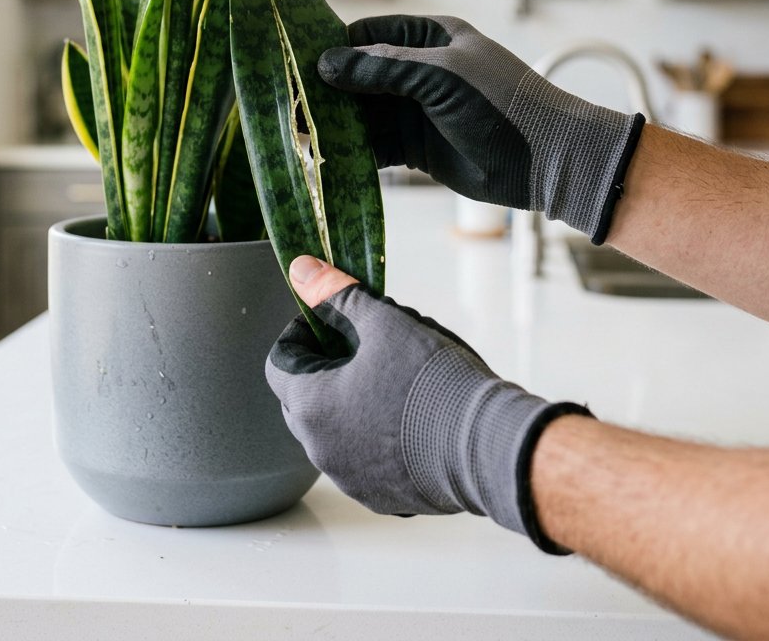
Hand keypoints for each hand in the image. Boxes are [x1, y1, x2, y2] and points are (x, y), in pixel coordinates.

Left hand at [265, 255, 590, 551]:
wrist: (489, 446)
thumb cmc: (432, 381)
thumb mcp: (384, 322)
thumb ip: (336, 294)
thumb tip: (302, 271)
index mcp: (311, 406)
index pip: (279, 363)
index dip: (303, 334)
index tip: (335, 321)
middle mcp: (321, 451)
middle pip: (304, 399)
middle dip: (326, 368)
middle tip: (365, 346)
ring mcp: (352, 480)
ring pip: (335, 431)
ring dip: (351, 403)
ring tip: (396, 379)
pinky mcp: (384, 498)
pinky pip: (366, 461)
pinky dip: (377, 437)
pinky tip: (413, 417)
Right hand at [319, 15, 644, 243]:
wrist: (546, 160)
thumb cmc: (500, 104)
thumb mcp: (439, 77)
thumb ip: (382, 69)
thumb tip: (325, 63)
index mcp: (430, 38)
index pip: (368, 34)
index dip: (334, 46)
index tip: (297, 60)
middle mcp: (419, 71)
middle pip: (360, 75)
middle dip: (329, 88)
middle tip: (288, 101)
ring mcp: (416, 110)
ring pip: (364, 112)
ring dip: (338, 122)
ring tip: (299, 131)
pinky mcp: (416, 148)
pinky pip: (376, 145)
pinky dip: (354, 150)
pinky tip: (327, 157)